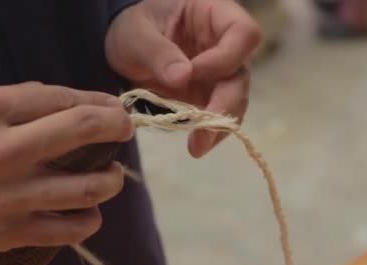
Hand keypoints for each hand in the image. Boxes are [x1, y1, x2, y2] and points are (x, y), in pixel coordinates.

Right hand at [0, 82, 133, 257]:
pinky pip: (68, 231)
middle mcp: (6, 151)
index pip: (60, 98)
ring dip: (112, 179)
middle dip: (116, 125)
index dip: (94, 100)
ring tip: (113, 176)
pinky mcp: (11, 233)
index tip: (108, 105)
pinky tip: (90, 213)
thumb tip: (55, 102)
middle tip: (125, 128)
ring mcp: (12, 196)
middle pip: (82, 130)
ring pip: (87, 187)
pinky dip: (89, 221)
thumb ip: (7, 99)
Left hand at [105, 0, 260, 157]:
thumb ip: (157, 52)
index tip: (193, 73)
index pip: (242, 34)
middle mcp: (224, 46)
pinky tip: (196, 146)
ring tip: (198, 146)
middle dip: (225, 104)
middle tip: (203, 129)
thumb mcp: (135, 34)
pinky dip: (209, 132)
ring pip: (234, 100)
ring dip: (219, 125)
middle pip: (241, 73)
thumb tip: (184, 77)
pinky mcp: (207, 96)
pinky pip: (216, 116)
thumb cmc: (132, 28)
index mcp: (213, 16)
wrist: (124, 47)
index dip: (225, 57)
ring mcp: (218, 73)